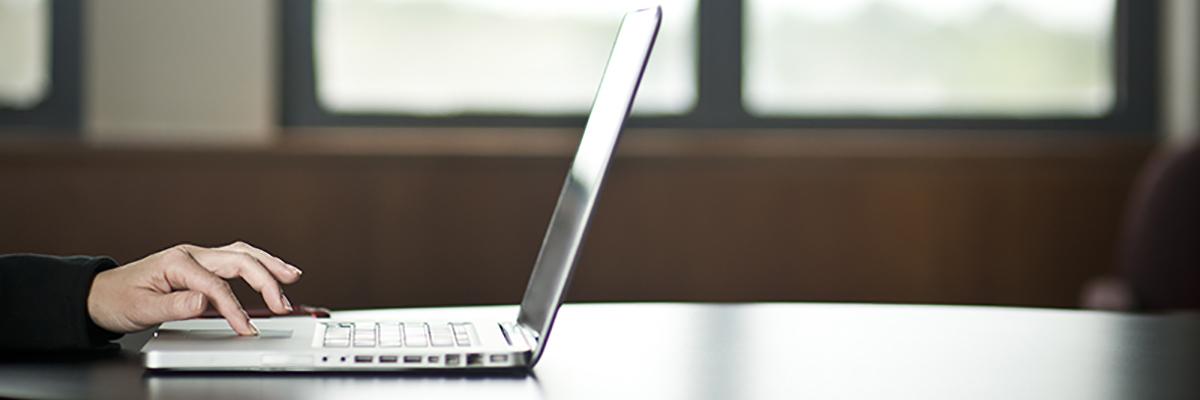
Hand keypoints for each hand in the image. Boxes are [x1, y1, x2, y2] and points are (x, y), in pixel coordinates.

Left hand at [87, 242, 302, 334]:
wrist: (99, 296)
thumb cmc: (118, 300)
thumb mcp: (141, 308)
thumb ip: (175, 305)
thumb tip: (206, 301)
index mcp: (178, 261)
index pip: (216, 285)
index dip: (235, 308)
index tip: (246, 329)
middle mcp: (191, 254)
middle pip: (239, 260)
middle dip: (266, 279)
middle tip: (283, 303)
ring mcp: (198, 258)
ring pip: (242, 254)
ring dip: (269, 265)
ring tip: (292, 276)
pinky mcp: (201, 266)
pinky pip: (236, 261)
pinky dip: (258, 266)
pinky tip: (271, 273)